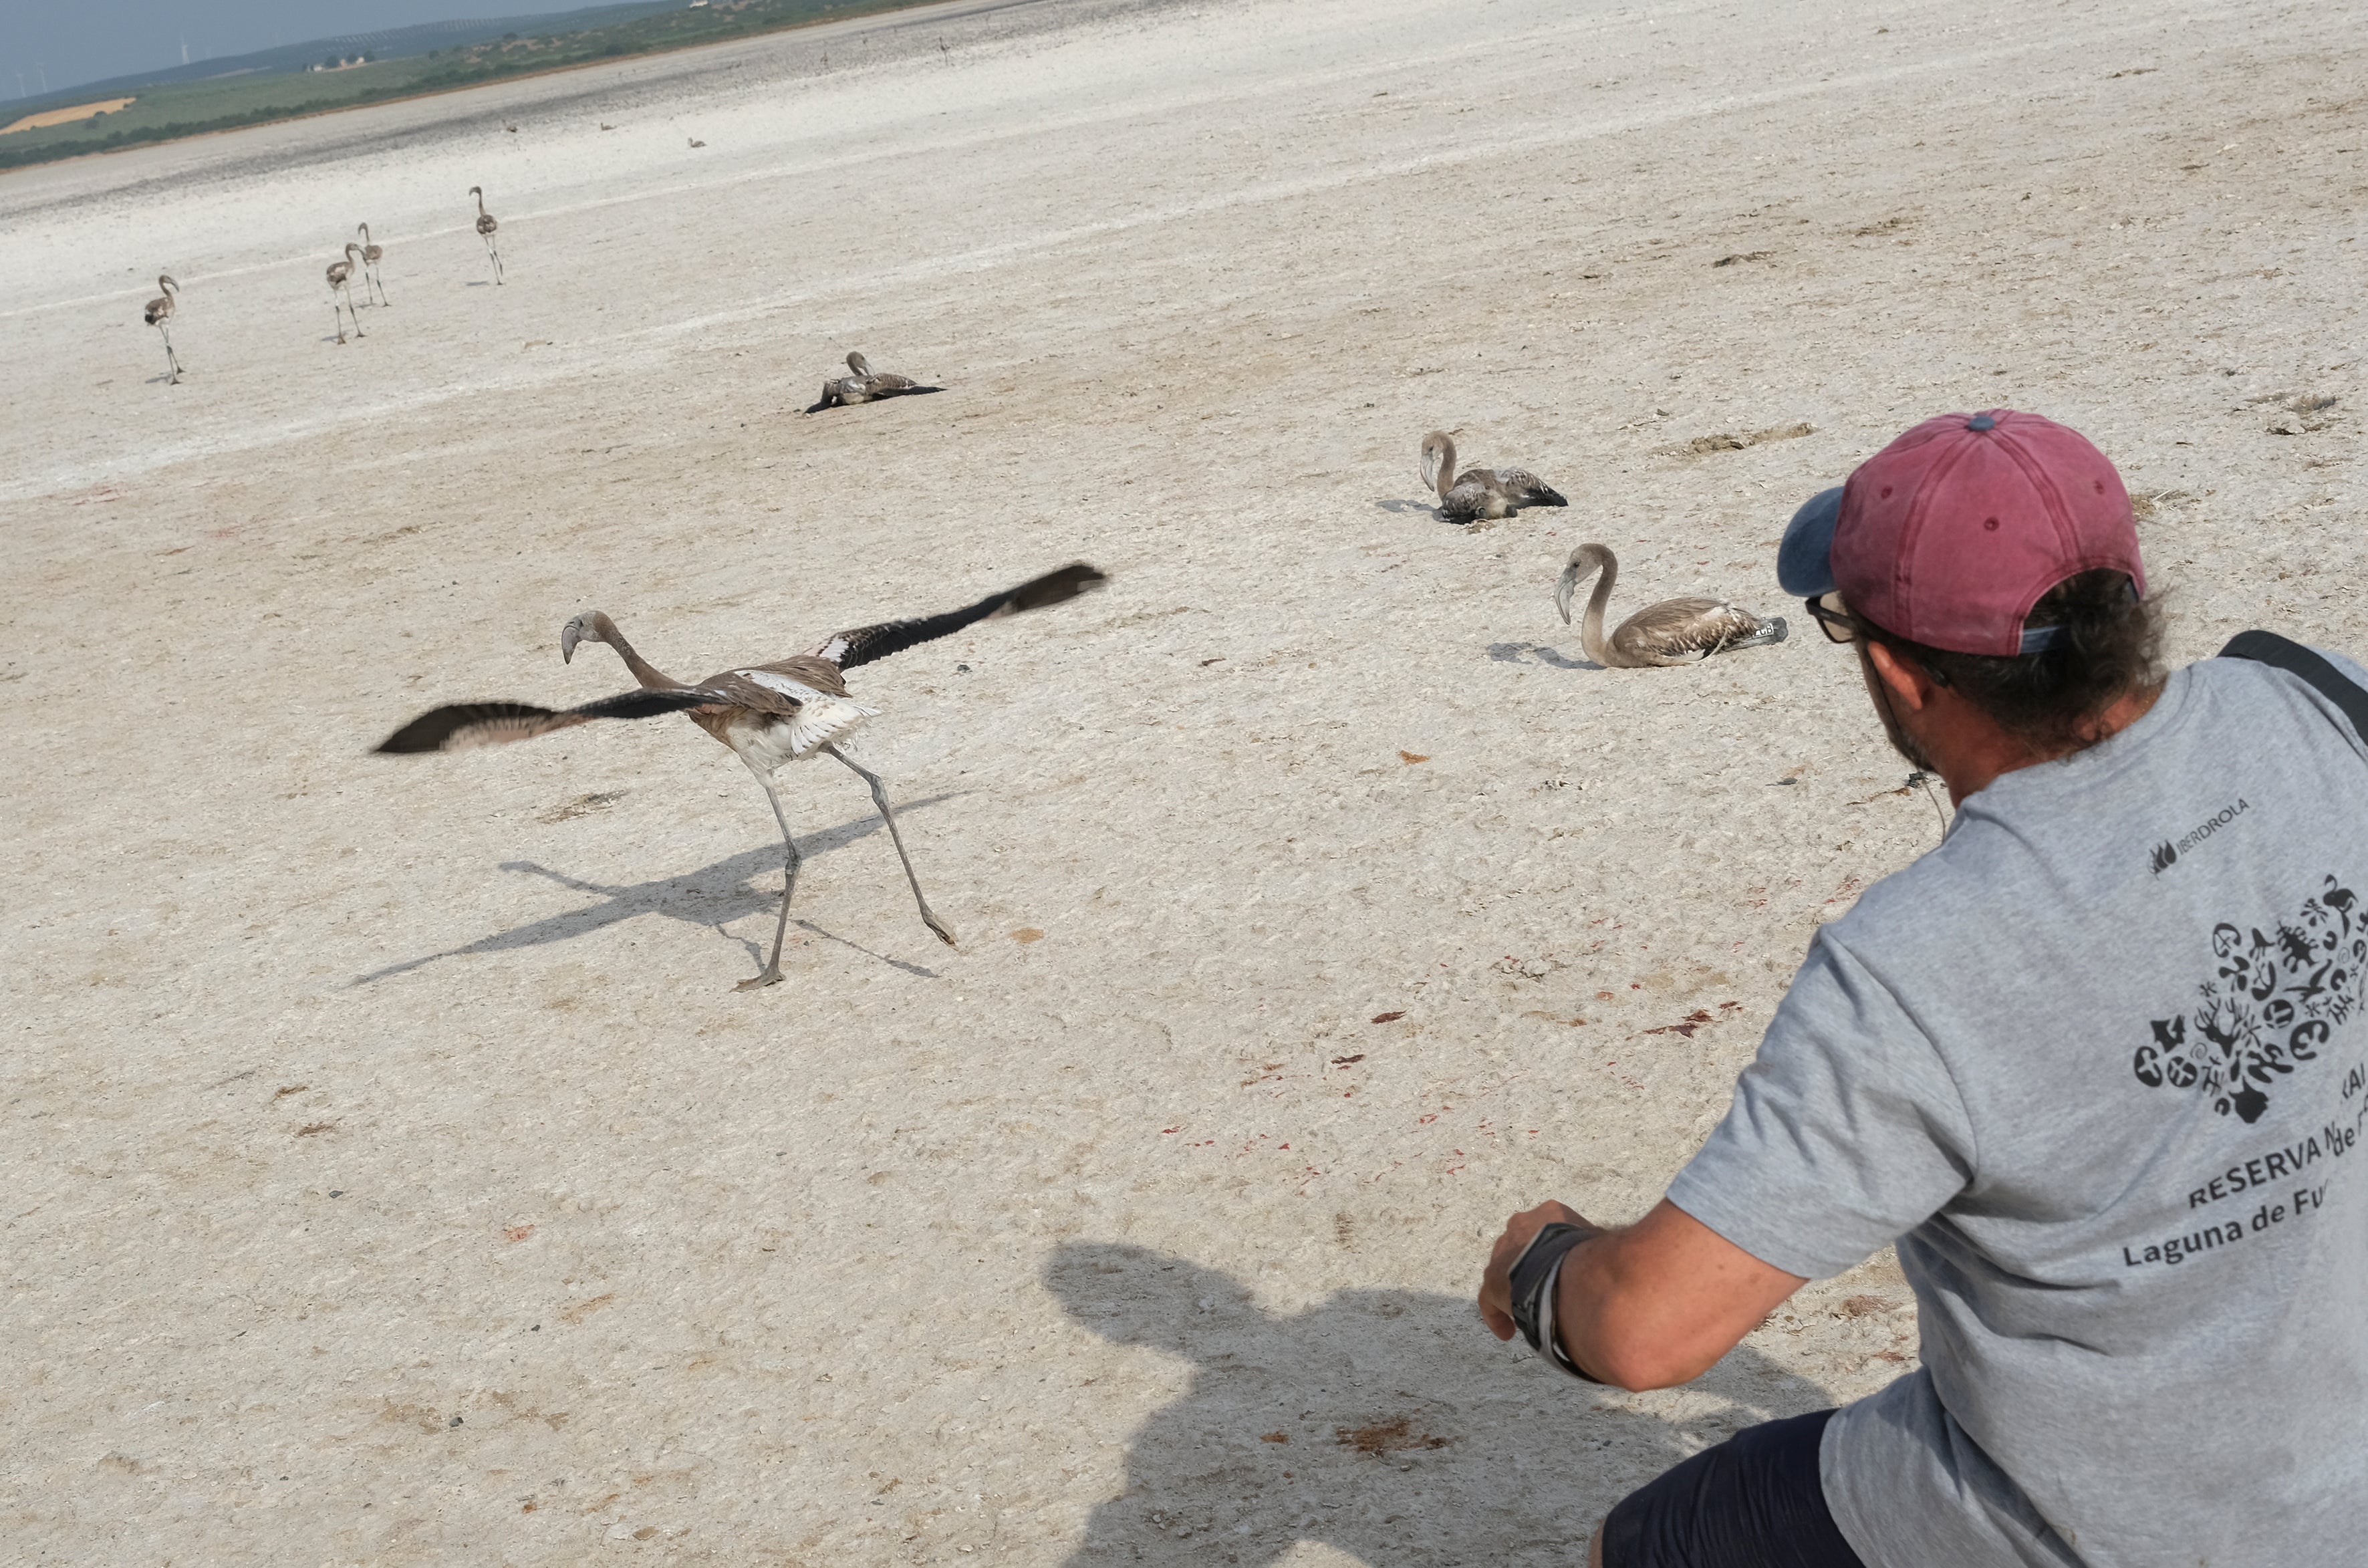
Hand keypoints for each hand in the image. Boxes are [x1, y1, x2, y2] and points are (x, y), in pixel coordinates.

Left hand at [1477, 1200, 1600, 1340]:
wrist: (1572, 1272)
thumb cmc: (1597, 1257)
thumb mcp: (1604, 1247)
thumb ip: (1599, 1251)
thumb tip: (1613, 1263)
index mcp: (1551, 1212)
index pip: (1548, 1231)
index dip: (1553, 1252)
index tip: (1560, 1270)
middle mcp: (1522, 1224)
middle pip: (1522, 1248)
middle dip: (1531, 1268)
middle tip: (1545, 1290)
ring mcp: (1504, 1250)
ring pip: (1505, 1271)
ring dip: (1516, 1289)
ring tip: (1531, 1311)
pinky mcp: (1493, 1279)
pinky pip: (1489, 1300)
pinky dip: (1498, 1315)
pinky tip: (1508, 1333)